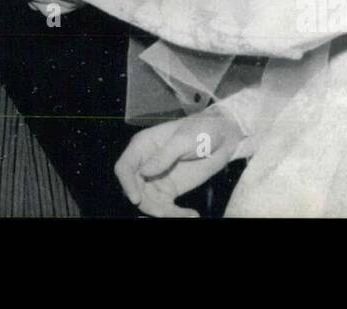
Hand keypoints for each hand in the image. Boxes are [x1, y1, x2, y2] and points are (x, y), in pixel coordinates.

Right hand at [115, 109, 242, 217]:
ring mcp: (156, 179)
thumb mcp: (183, 140)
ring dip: (163, 212)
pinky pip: (166, 207)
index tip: (136, 199)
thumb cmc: (201, 130)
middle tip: (165, 212)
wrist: (222, 138)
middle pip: (135, 189)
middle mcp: (145, 164)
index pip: (125, 167)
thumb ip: (164, 156)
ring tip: (186, 215)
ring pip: (149, 202)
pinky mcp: (169, 190)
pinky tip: (192, 215)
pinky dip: (176, 214)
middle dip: (147, 204)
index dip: (126, 183)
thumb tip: (144, 172)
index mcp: (143, 146)